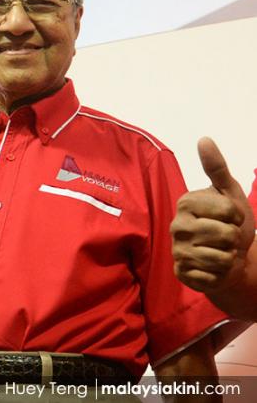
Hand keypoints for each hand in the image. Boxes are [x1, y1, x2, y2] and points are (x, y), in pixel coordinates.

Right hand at [171, 137, 254, 292]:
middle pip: (225, 234)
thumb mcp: (229, 193)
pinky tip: (213, 268)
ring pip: (221, 257)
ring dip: (229, 257)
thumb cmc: (229, 223)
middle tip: (226, 238)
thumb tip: (204, 139)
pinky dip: (220, 274)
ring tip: (221, 252)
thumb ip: (216, 167)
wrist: (230, 258)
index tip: (231, 217)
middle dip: (234, 239)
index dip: (238, 216)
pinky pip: (212, 275)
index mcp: (186, 202)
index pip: (228, 210)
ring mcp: (177, 250)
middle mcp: (177, 225)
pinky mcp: (182, 273)